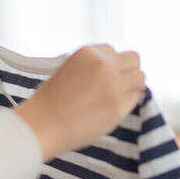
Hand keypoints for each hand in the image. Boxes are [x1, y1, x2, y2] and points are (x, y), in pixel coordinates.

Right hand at [14, 45, 144, 161]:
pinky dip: (128, 102)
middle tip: (120, 85)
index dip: (110, 65)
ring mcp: (113, 86)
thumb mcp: (67, 71)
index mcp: (88, 53)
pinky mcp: (118, 107)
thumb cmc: (48, 104)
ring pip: (139, 77)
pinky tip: (113, 109)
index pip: (112, 51)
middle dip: (128, 71)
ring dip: (133, 86)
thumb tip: (112, 72)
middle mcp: (103, 65)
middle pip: (133, 59)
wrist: (40, 126)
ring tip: (119, 97)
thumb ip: (90, 68)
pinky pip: (135, 98)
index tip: (104, 77)